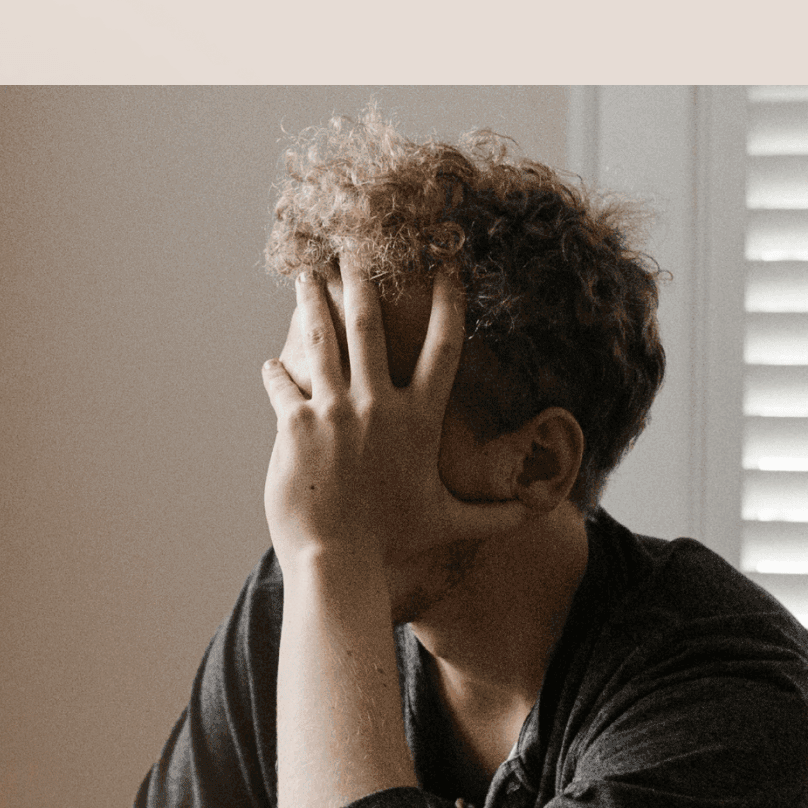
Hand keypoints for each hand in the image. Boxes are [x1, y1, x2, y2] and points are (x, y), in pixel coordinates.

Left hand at [259, 258, 528, 566]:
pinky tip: (270, 365)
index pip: (443, 347)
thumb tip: (536, 516)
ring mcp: (334, 411)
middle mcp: (377, 404)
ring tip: (305, 274)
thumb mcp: (448, 524)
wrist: (340, 560)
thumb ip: (493, 515)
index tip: (447, 267)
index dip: (447, 303)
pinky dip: (276, 373)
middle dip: (362, 281)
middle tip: (355, 247)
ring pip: (321, 339)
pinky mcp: (295, 424)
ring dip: (312, 302)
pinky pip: (282, 384)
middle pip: (370, 324)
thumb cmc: (394, 543)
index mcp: (418, 418)